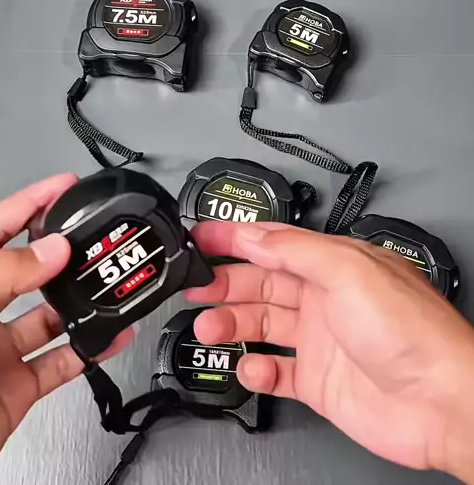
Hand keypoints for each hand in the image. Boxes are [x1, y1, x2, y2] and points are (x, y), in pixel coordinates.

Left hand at [0, 174, 132, 458]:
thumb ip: (6, 272)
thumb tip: (52, 248)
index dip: (32, 202)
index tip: (66, 185)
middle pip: (29, 270)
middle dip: (65, 252)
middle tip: (97, 236)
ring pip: (50, 315)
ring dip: (83, 302)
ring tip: (112, 284)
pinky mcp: (15, 387)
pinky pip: (61, 362)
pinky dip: (90, 349)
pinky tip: (111, 335)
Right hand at [185, 222, 473, 482]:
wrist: (441, 402)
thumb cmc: (413, 331)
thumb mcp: (349, 271)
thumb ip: (297, 251)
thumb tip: (254, 234)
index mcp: (334, 263)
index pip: (274, 242)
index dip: (235, 238)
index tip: (200, 238)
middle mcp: (326, 298)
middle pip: (262, 283)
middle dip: (225, 282)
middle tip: (195, 287)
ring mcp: (321, 340)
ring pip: (263, 325)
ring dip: (232, 324)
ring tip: (211, 327)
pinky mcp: (319, 381)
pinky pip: (276, 371)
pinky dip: (257, 370)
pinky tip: (250, 368)